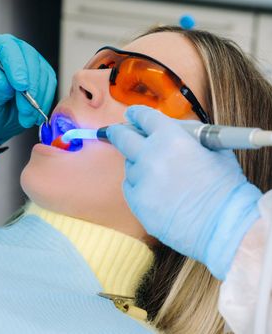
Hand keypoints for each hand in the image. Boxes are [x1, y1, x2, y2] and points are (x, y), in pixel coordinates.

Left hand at [0, 34, 56, 146]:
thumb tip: (3, 80)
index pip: (5, 46)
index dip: (16, 64)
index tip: (21, 86)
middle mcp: (9, 51)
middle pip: (29, 56)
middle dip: (30, 86)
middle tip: (25, 109)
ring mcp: (27, 61)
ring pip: (42, 71)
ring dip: (38, 97)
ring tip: (26, 117)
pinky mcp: (41, 73)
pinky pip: (50, 83)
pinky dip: (44, 100)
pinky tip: (33, 114)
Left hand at [106, 106, 261, 279]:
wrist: (225, 227)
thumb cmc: (225, 188)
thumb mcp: (214, 148)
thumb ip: (187, 136)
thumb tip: (170, 129)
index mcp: (171, 138)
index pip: (144, 117)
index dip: (137, 115)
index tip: (133, 115)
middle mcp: (150, 156)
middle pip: (122, 137)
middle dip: (118, 132)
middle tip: (116, 132)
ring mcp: (141, 180)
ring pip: (130, 165)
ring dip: (139, 165)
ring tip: (164, 177)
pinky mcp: (136, 202)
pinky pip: (130, 187)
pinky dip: (139, 185)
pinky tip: (158, 192)